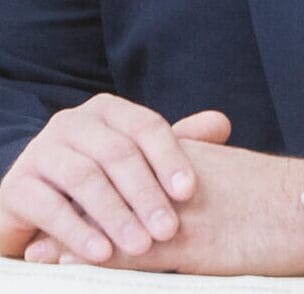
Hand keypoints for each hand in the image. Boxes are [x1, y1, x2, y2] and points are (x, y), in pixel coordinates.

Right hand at [0, 93, 229, 264]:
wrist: (36, 210)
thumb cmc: (99, 185)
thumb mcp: (136, 164)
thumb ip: (175, 145)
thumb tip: (222, 124)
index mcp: (107, 110)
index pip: (145, 126)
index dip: (170, 157)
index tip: (190, 192)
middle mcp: (72, 122)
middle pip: (116, 152)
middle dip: (146, 193)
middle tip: (169, 229)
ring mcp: (41, 151)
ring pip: (84, 178)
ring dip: (116, 215)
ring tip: (141, 246)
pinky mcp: (16, 186)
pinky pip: (49, 207)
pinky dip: (78, 232)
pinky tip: (102, 255)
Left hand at [22, 139, 303, 274]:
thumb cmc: (291, 199)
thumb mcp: (244, 180)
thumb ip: (212, 181)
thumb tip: (190, 200)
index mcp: (196, 161)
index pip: (135, 168)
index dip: (100, 183)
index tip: (71, 196)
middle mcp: (182, 181)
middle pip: (117, 190)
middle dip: (79, 209)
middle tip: (43, 225)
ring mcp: (184, 213)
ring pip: (117, 220)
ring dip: (78, 236)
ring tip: (42, 252)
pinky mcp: (193, 244)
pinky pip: (135, 251)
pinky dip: (100, 257)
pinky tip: (77, 265)